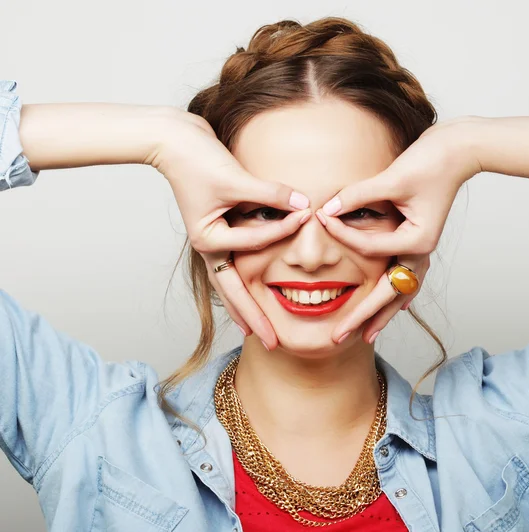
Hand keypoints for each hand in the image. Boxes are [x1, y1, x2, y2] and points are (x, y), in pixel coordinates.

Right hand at [148, 110, 310, 348]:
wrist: (174, 141)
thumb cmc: (197, 159)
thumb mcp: (234, 178)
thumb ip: (271, 195)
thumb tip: (304, 206)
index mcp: (208, 240)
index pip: (253, 244)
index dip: (281, 230)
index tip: (306, 217)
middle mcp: (209, 247)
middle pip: (232, 293)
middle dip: (253, 318)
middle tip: (272, 343)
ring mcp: (213, 242)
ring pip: (231, 284)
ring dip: (246, 307)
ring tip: (258, 331)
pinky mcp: (219, 231)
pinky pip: (236, 262)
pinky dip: (246, 279)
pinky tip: (255, 292)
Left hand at [315, 117, 482, 342]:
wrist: (459, 151)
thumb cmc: (431, 162)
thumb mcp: (392, 179)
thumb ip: (358, 196)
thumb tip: (327, 211)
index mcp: (417, 242)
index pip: (370, 249)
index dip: (343, 236)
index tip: (320, 221)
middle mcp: (421, 253)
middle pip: (388, 294)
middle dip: (362, 316)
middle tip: (337, 337)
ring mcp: (422, 251)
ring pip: (399, 293)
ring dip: (381, 314)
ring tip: (365, 337)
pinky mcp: (419, 244)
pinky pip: (405, 278)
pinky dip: (396, 295)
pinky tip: (394, 309)